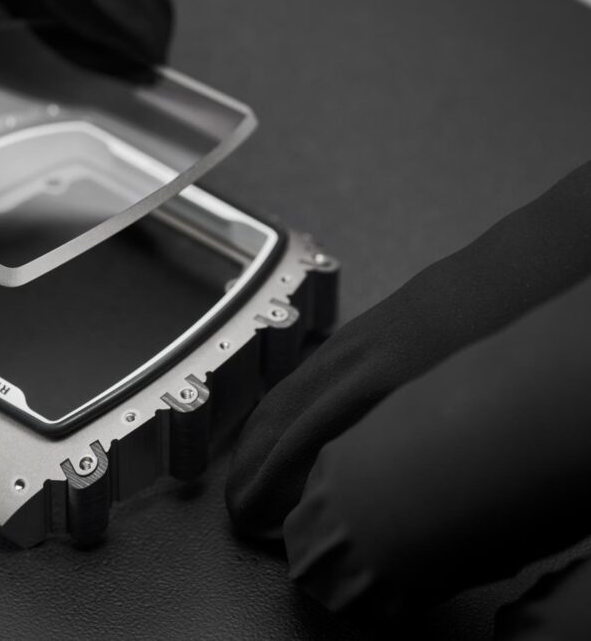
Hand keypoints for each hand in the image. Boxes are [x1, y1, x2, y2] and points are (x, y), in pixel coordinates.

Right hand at [226, 160, 590, 631]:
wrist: (543, 262)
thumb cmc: (524, 331)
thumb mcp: (483, 417)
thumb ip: (433, 464)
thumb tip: (397, 519)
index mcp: (395, 378)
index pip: (305, 441)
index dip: (272, 486)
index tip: (261, 521)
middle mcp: (371, 352)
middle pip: (287, 412)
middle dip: (253, 464)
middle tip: (239, 507)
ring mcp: (371, 332)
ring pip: (296, 385)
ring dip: (263, 431)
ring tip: (248, 470)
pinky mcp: (380, 321)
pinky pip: (316, 366)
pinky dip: (290, 398)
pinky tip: (287, 418)